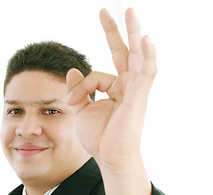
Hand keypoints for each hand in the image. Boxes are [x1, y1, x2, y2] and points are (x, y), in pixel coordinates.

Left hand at [65, 8, 156, 169]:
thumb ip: (78, 90)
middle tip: (108, 11)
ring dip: (134, 34)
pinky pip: (146, 73)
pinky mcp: (139, 98)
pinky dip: (147, 56)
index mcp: (114, 90)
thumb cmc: (100, 139)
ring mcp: (135, 91)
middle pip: (123, 53)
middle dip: (116, 31)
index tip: (70, 99)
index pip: (96, 75)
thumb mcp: (82, 111)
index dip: (80, 85)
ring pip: (136, 57)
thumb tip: (71, 69)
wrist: (110, 158)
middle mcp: (127, 87)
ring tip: (131, 13)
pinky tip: (146, 40)